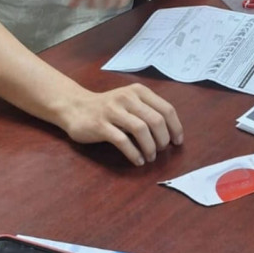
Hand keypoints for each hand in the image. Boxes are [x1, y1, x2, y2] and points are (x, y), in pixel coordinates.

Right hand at [58, 83, 182, 166]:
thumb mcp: (130, 101)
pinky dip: (134, 153)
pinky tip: (138, 161)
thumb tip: (171, 132)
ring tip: (151, 157)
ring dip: (150, 147)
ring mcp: (113, 111)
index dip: (175, 127)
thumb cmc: (109, 107)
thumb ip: (148, 110)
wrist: (76, 107)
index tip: (177, 142)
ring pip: (141, 129)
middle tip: (161, 150)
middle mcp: (128, 98)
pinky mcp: (101, 125)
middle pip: (156, 120)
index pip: (166, 109)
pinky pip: (123, 141)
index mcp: (139, 91)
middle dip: (163, 139)